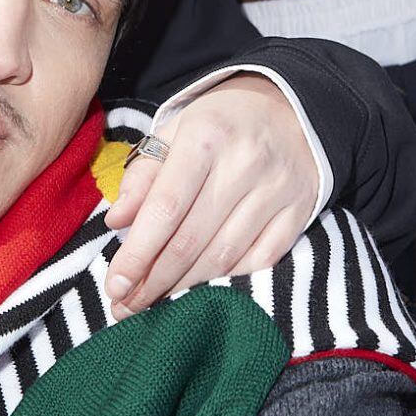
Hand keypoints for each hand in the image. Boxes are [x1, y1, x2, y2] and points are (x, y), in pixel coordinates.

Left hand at [103, 76, 318, 319]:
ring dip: (185, 287)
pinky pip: (260, 261)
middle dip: (154, 280)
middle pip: (192, 239)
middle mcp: (245, 163)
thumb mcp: (175, 132)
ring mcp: (277, 190)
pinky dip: (227, 280)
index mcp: (206, 137)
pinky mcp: (300, 211)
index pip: (166, 207)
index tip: (115, 285)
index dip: (138, 252)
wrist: (292, 110)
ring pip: (224, 257)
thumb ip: (143, 175)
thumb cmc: (219, 125)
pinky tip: (202, 290)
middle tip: (127, 306)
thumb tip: (117, 221)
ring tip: (155, 302)